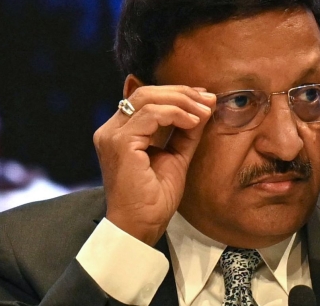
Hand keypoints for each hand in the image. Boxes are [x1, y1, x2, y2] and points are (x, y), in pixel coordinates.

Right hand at [94, 84, 215, 245]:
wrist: (141, 228)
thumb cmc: (154, 199)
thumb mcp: (176, 155)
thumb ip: (186, 130)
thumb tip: (206, 104)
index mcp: (120, 132)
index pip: (147, 99)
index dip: (177, 94)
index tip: (204, 99)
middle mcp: (111, 130)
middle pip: (146, 92)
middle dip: (181, 93)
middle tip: (208, 100)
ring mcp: (112, 135)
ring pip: (148, 98)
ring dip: (182, 101)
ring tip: (204, 112)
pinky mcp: (120, 142)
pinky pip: (151, 114)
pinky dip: (176, 113)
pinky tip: (194, 122)